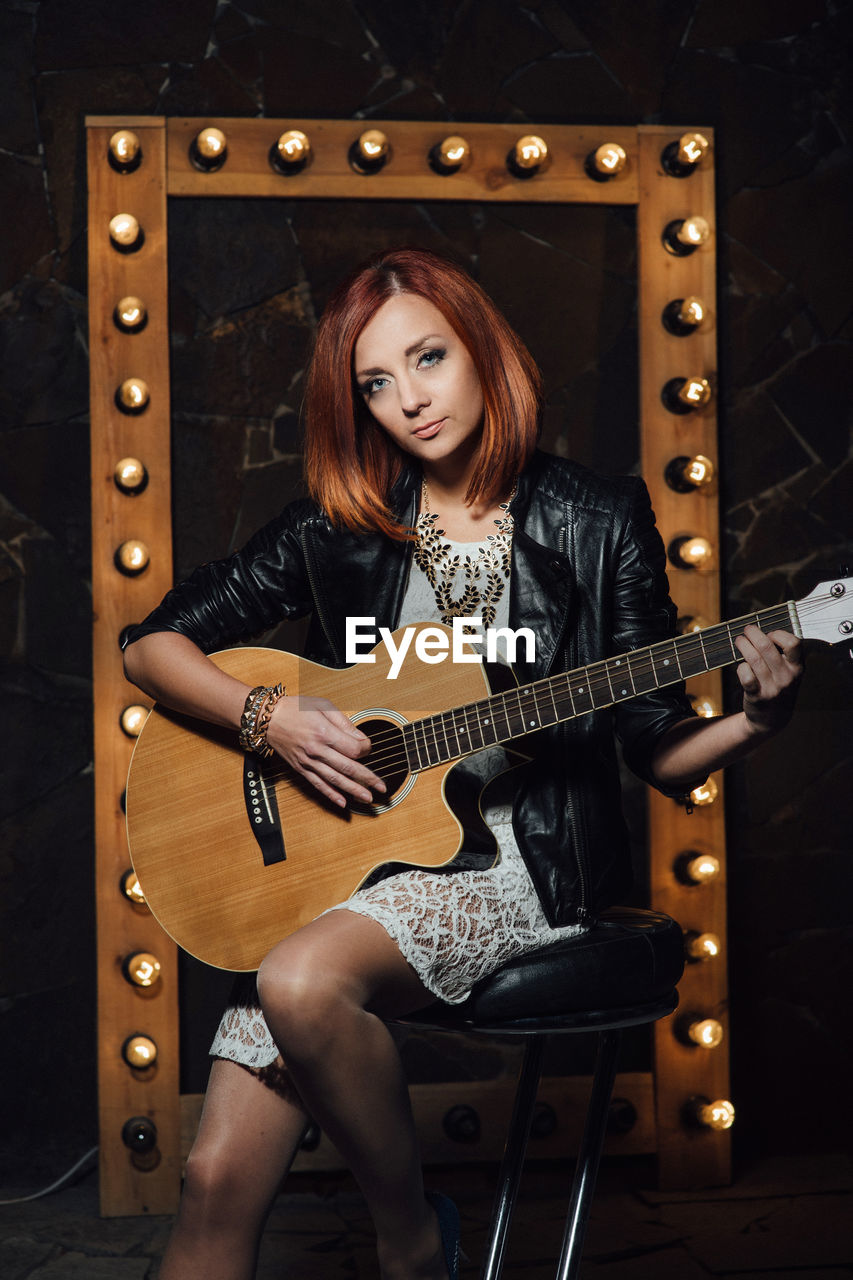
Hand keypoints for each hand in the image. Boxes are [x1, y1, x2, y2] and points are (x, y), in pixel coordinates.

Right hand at [264, 695, 385, 807]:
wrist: (267, 719)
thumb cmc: (295, 709)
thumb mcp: (323, 706)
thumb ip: (344, 723)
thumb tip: (360, 738)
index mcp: (324, 733)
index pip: (353, 749)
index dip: (366, 750)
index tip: (368, 747)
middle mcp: (317, 751)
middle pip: (348, 768)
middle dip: (368, 779)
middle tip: (382, 787)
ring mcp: (308, 762)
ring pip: (335, 780)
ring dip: (354, 791)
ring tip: (368, 798)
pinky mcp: (301, 769)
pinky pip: (318, 785)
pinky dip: (331, 795)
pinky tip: (343, 803)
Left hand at [735, 624, 803, 736]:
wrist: (772, 719)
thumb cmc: (779, 687)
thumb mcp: (790, 673)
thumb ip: (783, 655)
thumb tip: (762, 632)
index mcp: (797, 668)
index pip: (793, 643)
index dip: (778, 634)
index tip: (769, 634)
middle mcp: (787, 677)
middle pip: (766, 647)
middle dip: (753, 633)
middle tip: (747, 630)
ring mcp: (772, 687)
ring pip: (753, 658)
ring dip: (743, 645)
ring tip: (739, 641)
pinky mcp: (757, 696)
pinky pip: (745, 675)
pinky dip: (741, 667)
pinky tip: (741, 665)